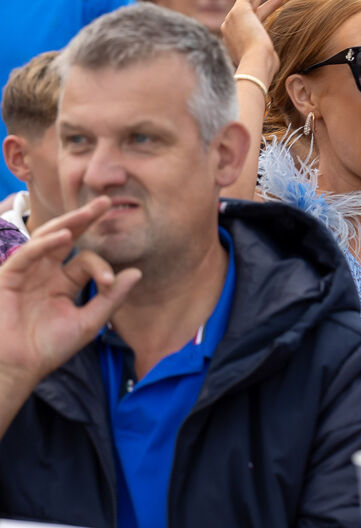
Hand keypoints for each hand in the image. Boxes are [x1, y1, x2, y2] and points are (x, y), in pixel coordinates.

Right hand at [0, 198, 140, 392]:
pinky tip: (62, 235)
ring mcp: (26, 272)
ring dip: (68, 223)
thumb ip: (111, 298)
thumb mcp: (88, 323)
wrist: (17, 368)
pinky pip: (26, 254)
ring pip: (47, 238)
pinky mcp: (8, 277)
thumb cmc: (48, 349)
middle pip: (67, 237)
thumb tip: (137, 273)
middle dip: (86, 219)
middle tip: (107, 201)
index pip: (87, 260)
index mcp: (64, 282)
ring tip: (89, 211)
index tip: (109, 281)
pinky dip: (44, 244)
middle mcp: (45, 272)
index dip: (102, 267)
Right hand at [222, 0, 282, 71]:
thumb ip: (265, 55)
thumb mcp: (265, 61)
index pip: (253, 18)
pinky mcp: (240, 10)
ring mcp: (233, 18)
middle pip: (252, 4)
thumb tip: (272, 59)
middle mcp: (231, 27)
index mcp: (236, 40)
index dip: (266, 7)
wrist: (255, 66)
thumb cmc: (263, 69)